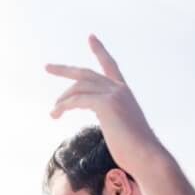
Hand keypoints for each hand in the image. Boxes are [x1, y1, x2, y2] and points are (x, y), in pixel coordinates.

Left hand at [46, 35, 166, 177]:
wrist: (147, 157)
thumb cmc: (135, 151)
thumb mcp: (122, 130)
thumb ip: (113, 120)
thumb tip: (107, 127)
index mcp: (124, 93)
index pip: (110, 66)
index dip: (99, 51)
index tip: (90, 37)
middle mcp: (119, 89)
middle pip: (85, 73)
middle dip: (64, 69)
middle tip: (47, 67)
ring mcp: (114, 94)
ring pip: (78, 87)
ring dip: (61, 100)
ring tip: (53, 112)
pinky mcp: (106, 104)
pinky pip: (77, 100)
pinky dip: (64, 106)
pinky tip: (57, 113)